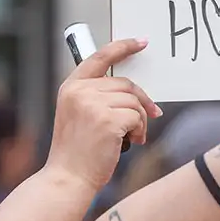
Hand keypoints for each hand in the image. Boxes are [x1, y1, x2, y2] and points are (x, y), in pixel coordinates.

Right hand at [46, 39, 161, 193]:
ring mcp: (92, 105)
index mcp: (71, 86)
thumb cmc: (76, 150)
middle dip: (141, 100)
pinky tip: (133, 141)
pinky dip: (140, 129)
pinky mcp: (107, 120)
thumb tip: (131, 90)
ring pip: (133, 100)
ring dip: (140, 119)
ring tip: (134, 135)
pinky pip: (137, 116)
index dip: (122, 47)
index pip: (99, 56)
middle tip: (152, 114)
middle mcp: (79, 91)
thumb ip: (95, 95)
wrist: (68, 178)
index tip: (140, 42)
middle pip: (124, 83)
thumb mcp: (77, 114)